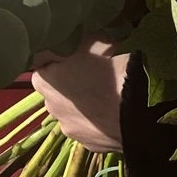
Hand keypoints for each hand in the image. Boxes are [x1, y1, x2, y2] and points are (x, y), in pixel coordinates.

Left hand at [29, 38, 127, 153]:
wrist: (133, 111)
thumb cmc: (109, 69)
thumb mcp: (93, 40)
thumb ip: (78, 38)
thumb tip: (77, 33)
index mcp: (44, 79)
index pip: (43, 63)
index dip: (60, 56)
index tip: (76, 52)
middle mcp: (49, 106)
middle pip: (57, 88)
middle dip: (70, 80)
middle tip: (93, 70)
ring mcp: (67, 127)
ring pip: (72, 109)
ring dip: (83, 101)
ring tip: (106, 92)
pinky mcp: (85, 143)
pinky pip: (89, 125)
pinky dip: (96, 118)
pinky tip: (112, 110)